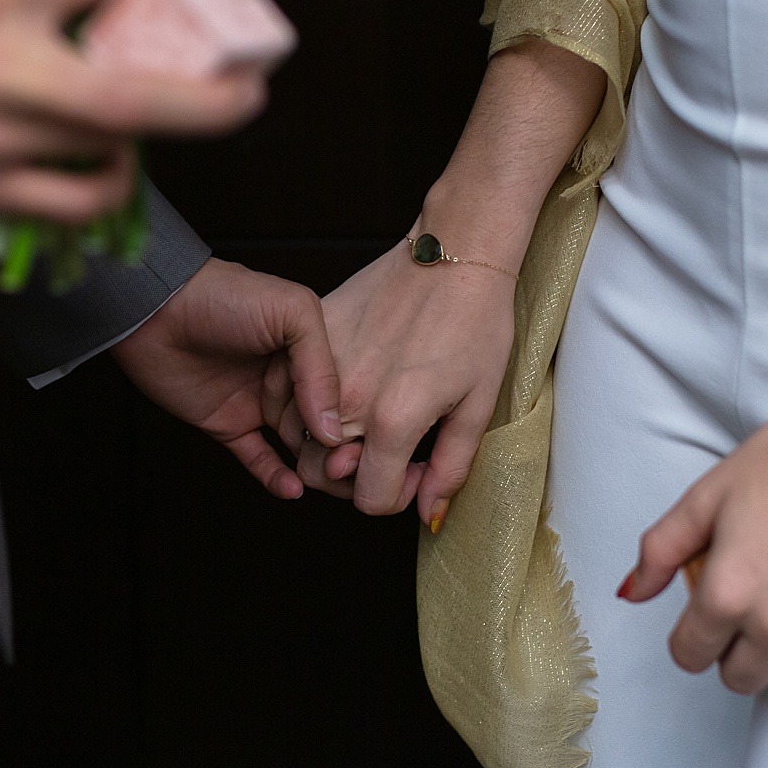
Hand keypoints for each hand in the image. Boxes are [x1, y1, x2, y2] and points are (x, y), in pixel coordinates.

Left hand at [109, 258, 343, 498]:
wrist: (156, 310)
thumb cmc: (224, 296)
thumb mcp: (291, 311)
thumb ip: (321, 365)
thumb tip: (332, 428)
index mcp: (309, 344)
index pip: (345, 387)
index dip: (357, 413)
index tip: (372, 439)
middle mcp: (287, 375)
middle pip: (323, 420)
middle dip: (339, 446)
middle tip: (351, 468)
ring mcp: (257, 401)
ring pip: (294, 444)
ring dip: (312, 464)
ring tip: (328, 481)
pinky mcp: (228, 424)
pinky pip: (257, 458)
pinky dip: (275, 477)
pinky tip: (293, 490)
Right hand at [283, 38, 606, 526]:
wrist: (452, 254)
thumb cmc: (476, 324)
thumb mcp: (478, 405)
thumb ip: (449, 467)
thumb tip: (428, 512)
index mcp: (392, 419)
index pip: (370, 498)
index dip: (396, 496)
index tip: (416, 470)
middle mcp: (347, 399)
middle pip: (326, 476)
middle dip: (358, 477)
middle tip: (394, 450)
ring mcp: (322, 366)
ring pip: (300, 438)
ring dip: (329, 444)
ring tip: (368, 422)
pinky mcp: (313, 336)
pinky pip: (290, 392)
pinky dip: (307, 406)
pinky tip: (343, 393)